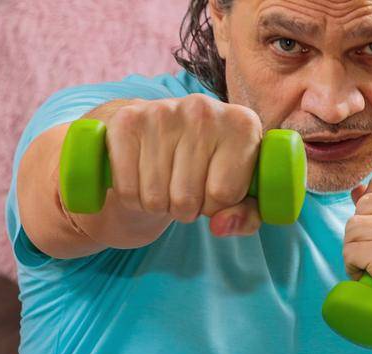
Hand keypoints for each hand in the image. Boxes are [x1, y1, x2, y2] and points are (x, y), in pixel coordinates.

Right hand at [101, 95, 266, 237]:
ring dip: (157, 204)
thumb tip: (220, 227)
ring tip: (163, 182)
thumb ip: (245, 218)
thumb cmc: (204, 168)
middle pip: (188, 199)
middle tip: (183, 188)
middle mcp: (203, 110)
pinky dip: (131, 196)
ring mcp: (162, 112)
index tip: (211, 189)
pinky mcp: (127, 121)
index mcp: (242, 125)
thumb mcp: (238, 195)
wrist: (154, 131)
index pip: (224, 195)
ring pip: (155, 198)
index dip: (215, 207)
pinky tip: (141, 177)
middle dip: (185, 208)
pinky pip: (127, 189)